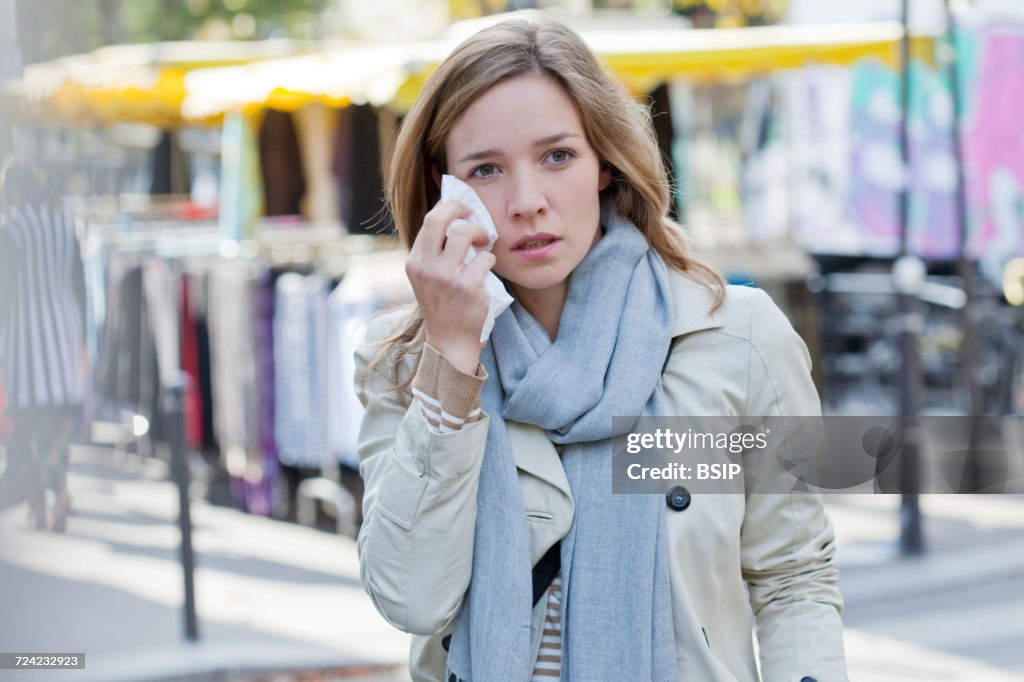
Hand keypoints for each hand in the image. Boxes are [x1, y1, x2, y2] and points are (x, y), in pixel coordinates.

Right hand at [406, 200, 495, 373]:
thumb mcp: (428, 279)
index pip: (429, 221)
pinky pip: (486, 257)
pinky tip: (488, 268)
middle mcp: (425, 266)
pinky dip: (491, 259)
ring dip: (480, 233)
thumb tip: (456, 221)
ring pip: (465, 232)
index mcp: (414, 262)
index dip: (448, 210)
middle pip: (438, 218)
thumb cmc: (443, 307)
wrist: (449, 342)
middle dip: (459, 207)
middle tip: (473, 213)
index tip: (461, 212)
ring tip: (484, 243)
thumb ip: (435, 254)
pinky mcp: (466, 287)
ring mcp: (445, 276)